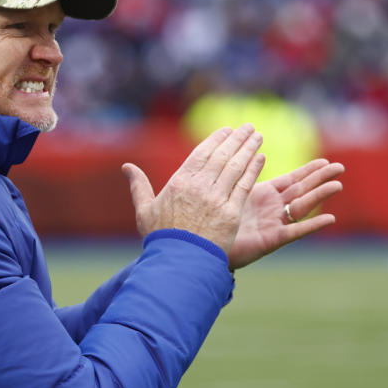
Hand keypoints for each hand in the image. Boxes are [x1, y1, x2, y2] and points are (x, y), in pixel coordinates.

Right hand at [122, 124, 265, 254]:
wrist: (178, 261)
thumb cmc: (161, 237)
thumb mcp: (144, 209)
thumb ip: (139, 185)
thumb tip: (127, 167)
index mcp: (179, 182)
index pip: (202, 153)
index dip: (216, 139)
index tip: (228, 130)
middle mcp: (199, 186)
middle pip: (222, 155)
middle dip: (237, 138)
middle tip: (248, 127)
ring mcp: (217, 199)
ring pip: (236, 166)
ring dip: (248, 149)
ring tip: (257, 136)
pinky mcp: (231, 213)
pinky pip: (244, 185)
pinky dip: (253, 169)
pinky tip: (260, 158)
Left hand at [227, 158, 344, 268]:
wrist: (207, 246)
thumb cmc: (217, 219)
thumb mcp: (231, 192)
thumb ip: (241, 175)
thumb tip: (245, 152)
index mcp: (265, 195)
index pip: (291, 180)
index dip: (307, 170)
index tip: (324, 161)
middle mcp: (274, 208)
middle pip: (301, 190)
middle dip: (320, 178)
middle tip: (340, 167)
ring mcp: (275, 224)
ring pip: (302, 207)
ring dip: (319, 196)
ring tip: (338, 185)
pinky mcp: (272, 240)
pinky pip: (295, 231)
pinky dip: (312, 225)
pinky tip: (329, 218)